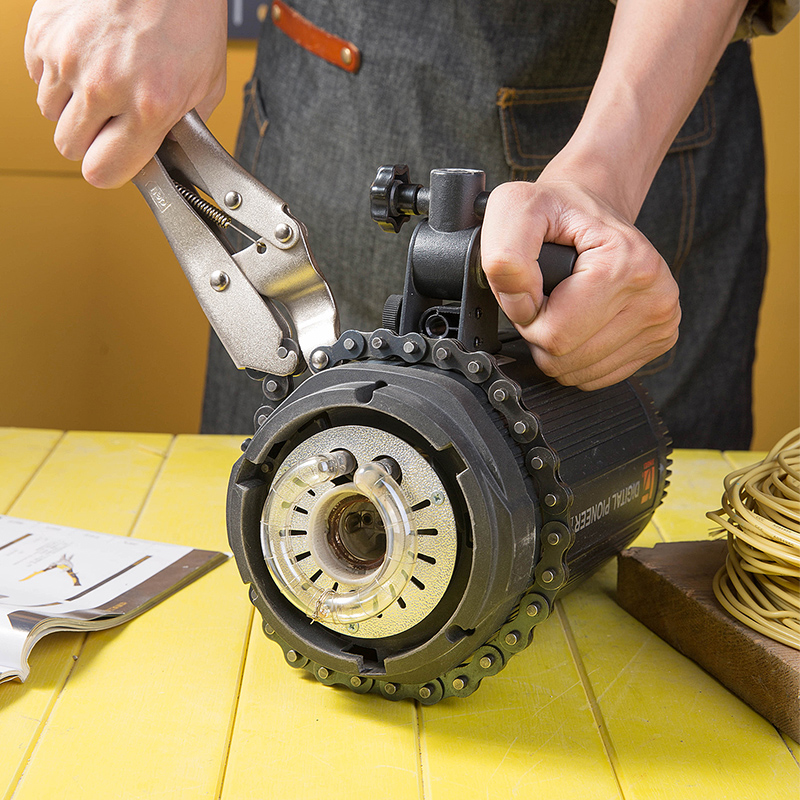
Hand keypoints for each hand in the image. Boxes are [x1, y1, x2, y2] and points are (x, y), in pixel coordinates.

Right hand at [24, 0, 227, 187]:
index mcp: (149, 107)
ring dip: (72, 105)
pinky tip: (87, 56)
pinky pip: (37, 75)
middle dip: (89, 140)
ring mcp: (68, 57)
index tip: (116, 158)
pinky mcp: (44, 32)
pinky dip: (57, 72)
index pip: (103, 172)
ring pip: (51, 112)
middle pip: (69, 147)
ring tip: (102, 81)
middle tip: (111, 120)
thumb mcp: (205, 87)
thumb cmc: (188, 19)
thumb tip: (161, 155)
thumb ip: (180, 129)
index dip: (110, 168)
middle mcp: (104, 85)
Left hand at [481, 178, 680, 389]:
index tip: (532, 289)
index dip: (527, 317)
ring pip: (580, 373)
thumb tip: (521, 306)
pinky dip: (576, 356)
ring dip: (557, 345)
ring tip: (562, 305)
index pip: (555, 334)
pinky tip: (579, 321)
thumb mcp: (513, 211)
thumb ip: (505, 258)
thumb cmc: (554, 207)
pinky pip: (598, 376)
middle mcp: (656, 295)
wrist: (589, 204)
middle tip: (544, 297)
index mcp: (627, 264)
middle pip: (567, 359)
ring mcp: (662, 321)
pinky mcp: (659, 339)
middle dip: (540, 334)